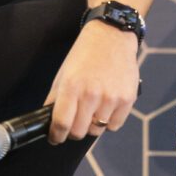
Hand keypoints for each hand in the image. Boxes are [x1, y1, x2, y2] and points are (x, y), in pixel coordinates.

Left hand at [44, 20, 139, 143]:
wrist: (112, 37)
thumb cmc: (84, 54)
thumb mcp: (64, 72)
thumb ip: (55, 97)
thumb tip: (48, 119)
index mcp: (71, 87)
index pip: (61, 123)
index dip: (56, 135)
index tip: (55, 138)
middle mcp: (91, 94)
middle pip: (79, 132)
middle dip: (73, 131)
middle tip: (73, 123)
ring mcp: (110, 98)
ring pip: (96, 130)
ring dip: (91, 125)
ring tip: (90, 109)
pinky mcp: (127, 100)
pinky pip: (114, 126)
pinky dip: (107, 122)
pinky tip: (105, 108)